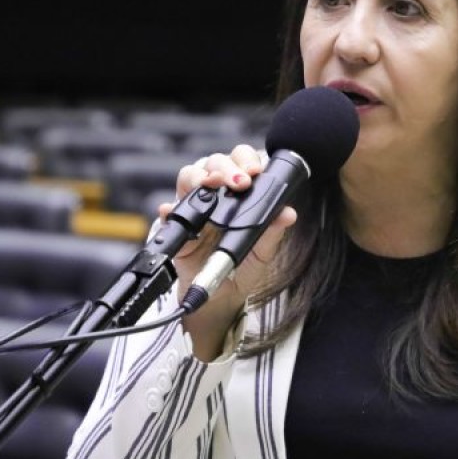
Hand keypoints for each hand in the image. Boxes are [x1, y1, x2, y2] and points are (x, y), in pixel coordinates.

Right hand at [159, 144, 296, 360]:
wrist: (222, 299)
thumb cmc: (243, 269)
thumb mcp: (263, 251)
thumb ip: (274, 230)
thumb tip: (288, 213)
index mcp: (240, 195)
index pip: (241, 162)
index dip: (246, 159)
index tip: (255, 172)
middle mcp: (217, 195)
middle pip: (215, 163)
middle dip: (226, 167)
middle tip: (238, 181)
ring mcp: (196, 208)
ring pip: (190, 176)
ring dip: (199, 176)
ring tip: (209, 184)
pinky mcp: (178, 227)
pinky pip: (169, 212)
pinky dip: (169, 209)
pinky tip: (171, 210)